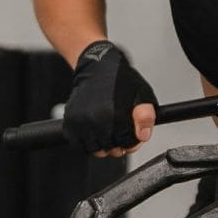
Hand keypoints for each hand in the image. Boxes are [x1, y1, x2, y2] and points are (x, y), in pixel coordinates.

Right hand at [63, 41, 157, 156]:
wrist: (97, 67)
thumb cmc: (120, 80)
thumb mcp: (143, 95)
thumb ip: (146, 118)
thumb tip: (142, 136)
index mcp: (118, 116)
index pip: (128, 145)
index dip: (133, 142)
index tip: (131, 133)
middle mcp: (98, 121)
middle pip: (111, 150)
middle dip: (117, 144)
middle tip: (118, 131)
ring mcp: (82, 122)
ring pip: (94, 150)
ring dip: (101, 145)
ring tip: (106, 131)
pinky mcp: (70, 122)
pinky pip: (78, 145)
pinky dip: (85, 142)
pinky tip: (93, 131)